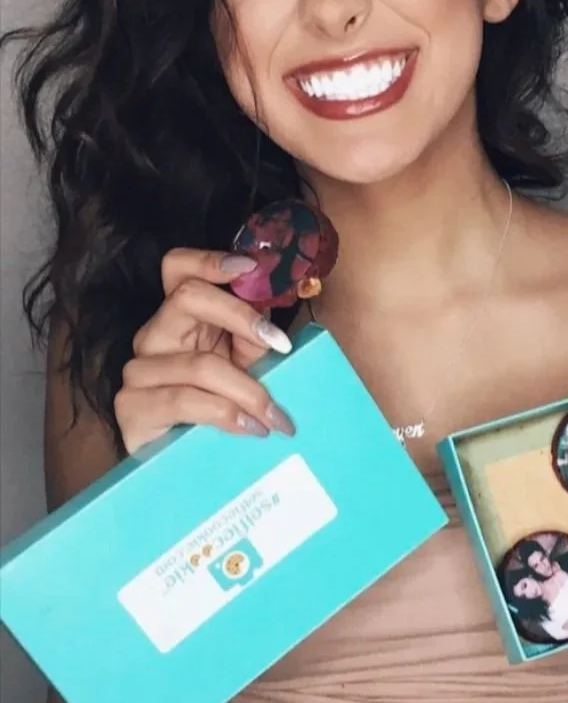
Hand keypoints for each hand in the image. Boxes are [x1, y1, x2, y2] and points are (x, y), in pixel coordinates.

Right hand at [114, 248, 296, 452]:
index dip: (210, 260)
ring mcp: (138, 370)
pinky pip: (183, 400)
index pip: (178, 268)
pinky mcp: (131, 408)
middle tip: (282, 345)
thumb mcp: (249, 363)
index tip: (250, 266)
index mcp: (182, 315)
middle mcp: (155, 335)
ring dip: (247, 389)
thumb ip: (259, 334)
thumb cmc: (225, 404)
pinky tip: (250, 428)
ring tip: (276, 415)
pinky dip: (225, 414)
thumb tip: (275, 317)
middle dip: (241, 316)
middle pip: (186, 297)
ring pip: (198, 363)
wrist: (192, 462)